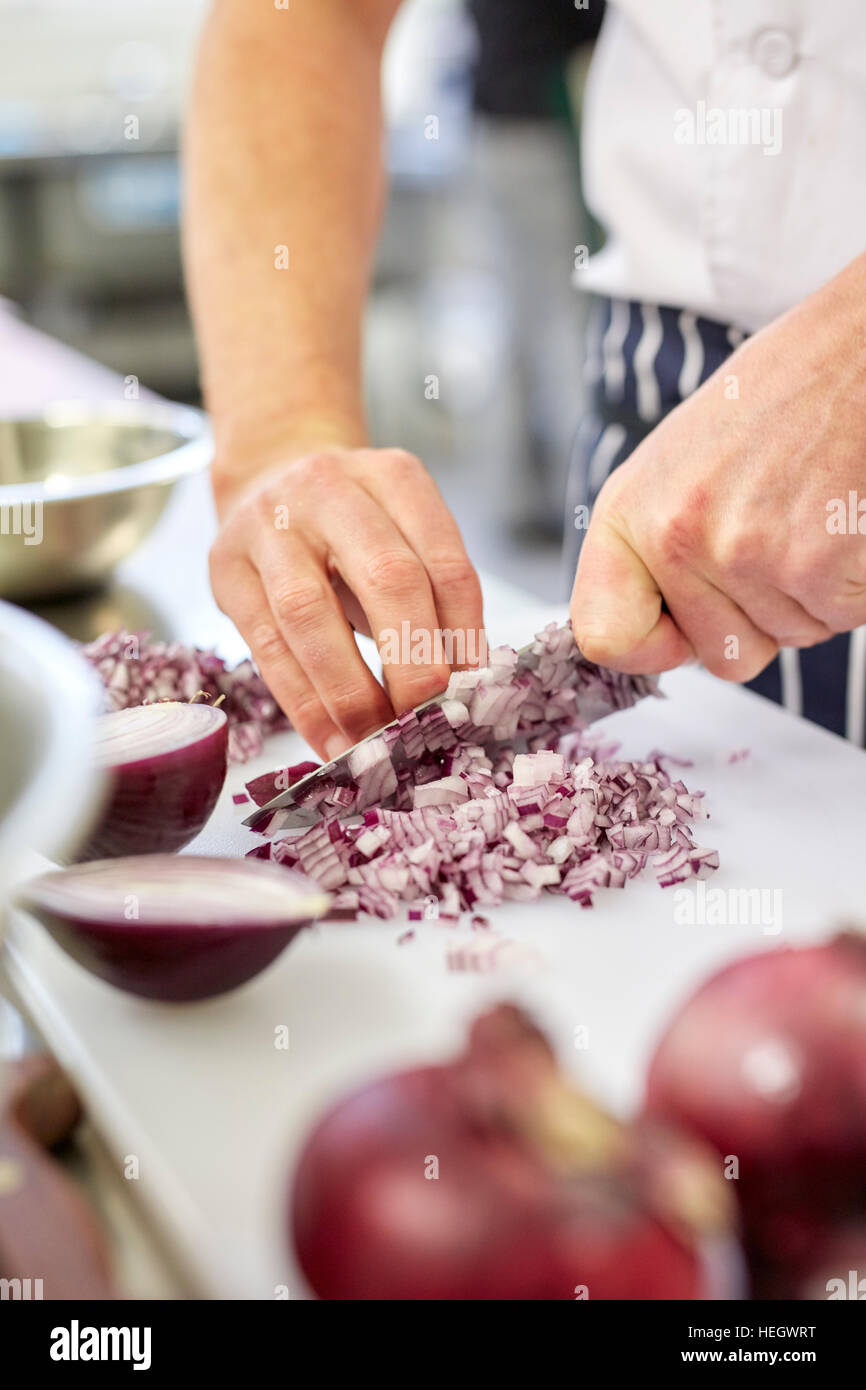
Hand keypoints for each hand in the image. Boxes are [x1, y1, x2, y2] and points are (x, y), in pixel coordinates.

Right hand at [209, 443, 484, 758]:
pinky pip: (266, 647)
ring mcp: (269, 524)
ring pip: (310, 614)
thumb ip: (435, 597)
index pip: (444, 561)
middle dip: (411, 662)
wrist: (269, 477)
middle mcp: (330, 488)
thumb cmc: (352, 527)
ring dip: (350, 692)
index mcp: (394, 477)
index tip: (469, 694)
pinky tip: (331, 740)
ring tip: (376, 743)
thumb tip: (461, 687)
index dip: (462, 635)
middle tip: (426, 721)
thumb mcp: (403, 537)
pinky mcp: (226, 567)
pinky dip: (304, 704)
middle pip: (385, 577)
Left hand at [570, 264, 865, 679]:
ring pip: (791, 639)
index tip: (680, 627)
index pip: (605, 636)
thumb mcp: (677, 466)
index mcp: (629, 512)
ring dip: (812, 593)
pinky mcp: (819, 565)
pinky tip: (845, 518)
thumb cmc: (774, 402)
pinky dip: (857, 582)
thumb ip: (656, 553)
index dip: (653, 647)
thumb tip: (657, 643)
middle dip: (761, 616)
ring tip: (812, 510)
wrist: (855, 349)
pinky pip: (843, 619)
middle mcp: (677, 536)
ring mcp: (747, 554)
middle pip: (725, 657)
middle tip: (778, 532)